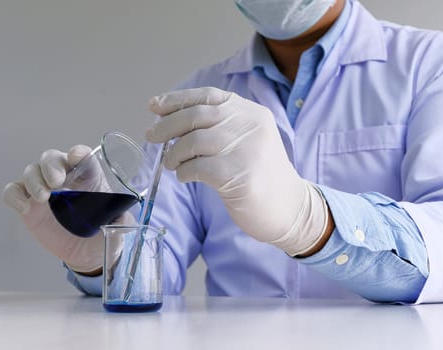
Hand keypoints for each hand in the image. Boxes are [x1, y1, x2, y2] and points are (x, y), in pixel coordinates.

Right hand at [3, 145, 131, 272]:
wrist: (88, 253)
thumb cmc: (105, 231)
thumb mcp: (118, 224)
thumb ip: (120, 218)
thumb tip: (122, 218)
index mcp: (89, 177)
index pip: (82, 156)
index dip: (78, 153)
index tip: (76, 156)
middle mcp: (65, 178)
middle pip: (52, 158)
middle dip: (50, 165)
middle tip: (55, 182)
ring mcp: (44, 190)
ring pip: (31, 171)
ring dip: (33, 180)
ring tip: (42, 198)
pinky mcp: (29, 206)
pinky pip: (13, 192)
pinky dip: (14, 196)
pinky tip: (25, 208)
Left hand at [147, 87, 329, 255]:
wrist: (290, 208)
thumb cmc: (261, 174)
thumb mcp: (247, 140)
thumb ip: (220, 127)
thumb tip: (171, 121)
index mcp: (251, 113)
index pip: (208, 96)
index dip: (177, 99)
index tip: (154, 105)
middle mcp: (250, 125)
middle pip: (196, 116)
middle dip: (167, 125)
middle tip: (151, 136)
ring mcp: (245, 149)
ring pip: (193, 141)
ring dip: (174, 153)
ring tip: (172, 163)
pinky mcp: (237, 175)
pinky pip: (196, 168)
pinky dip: (183, 172)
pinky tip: (185, 176)